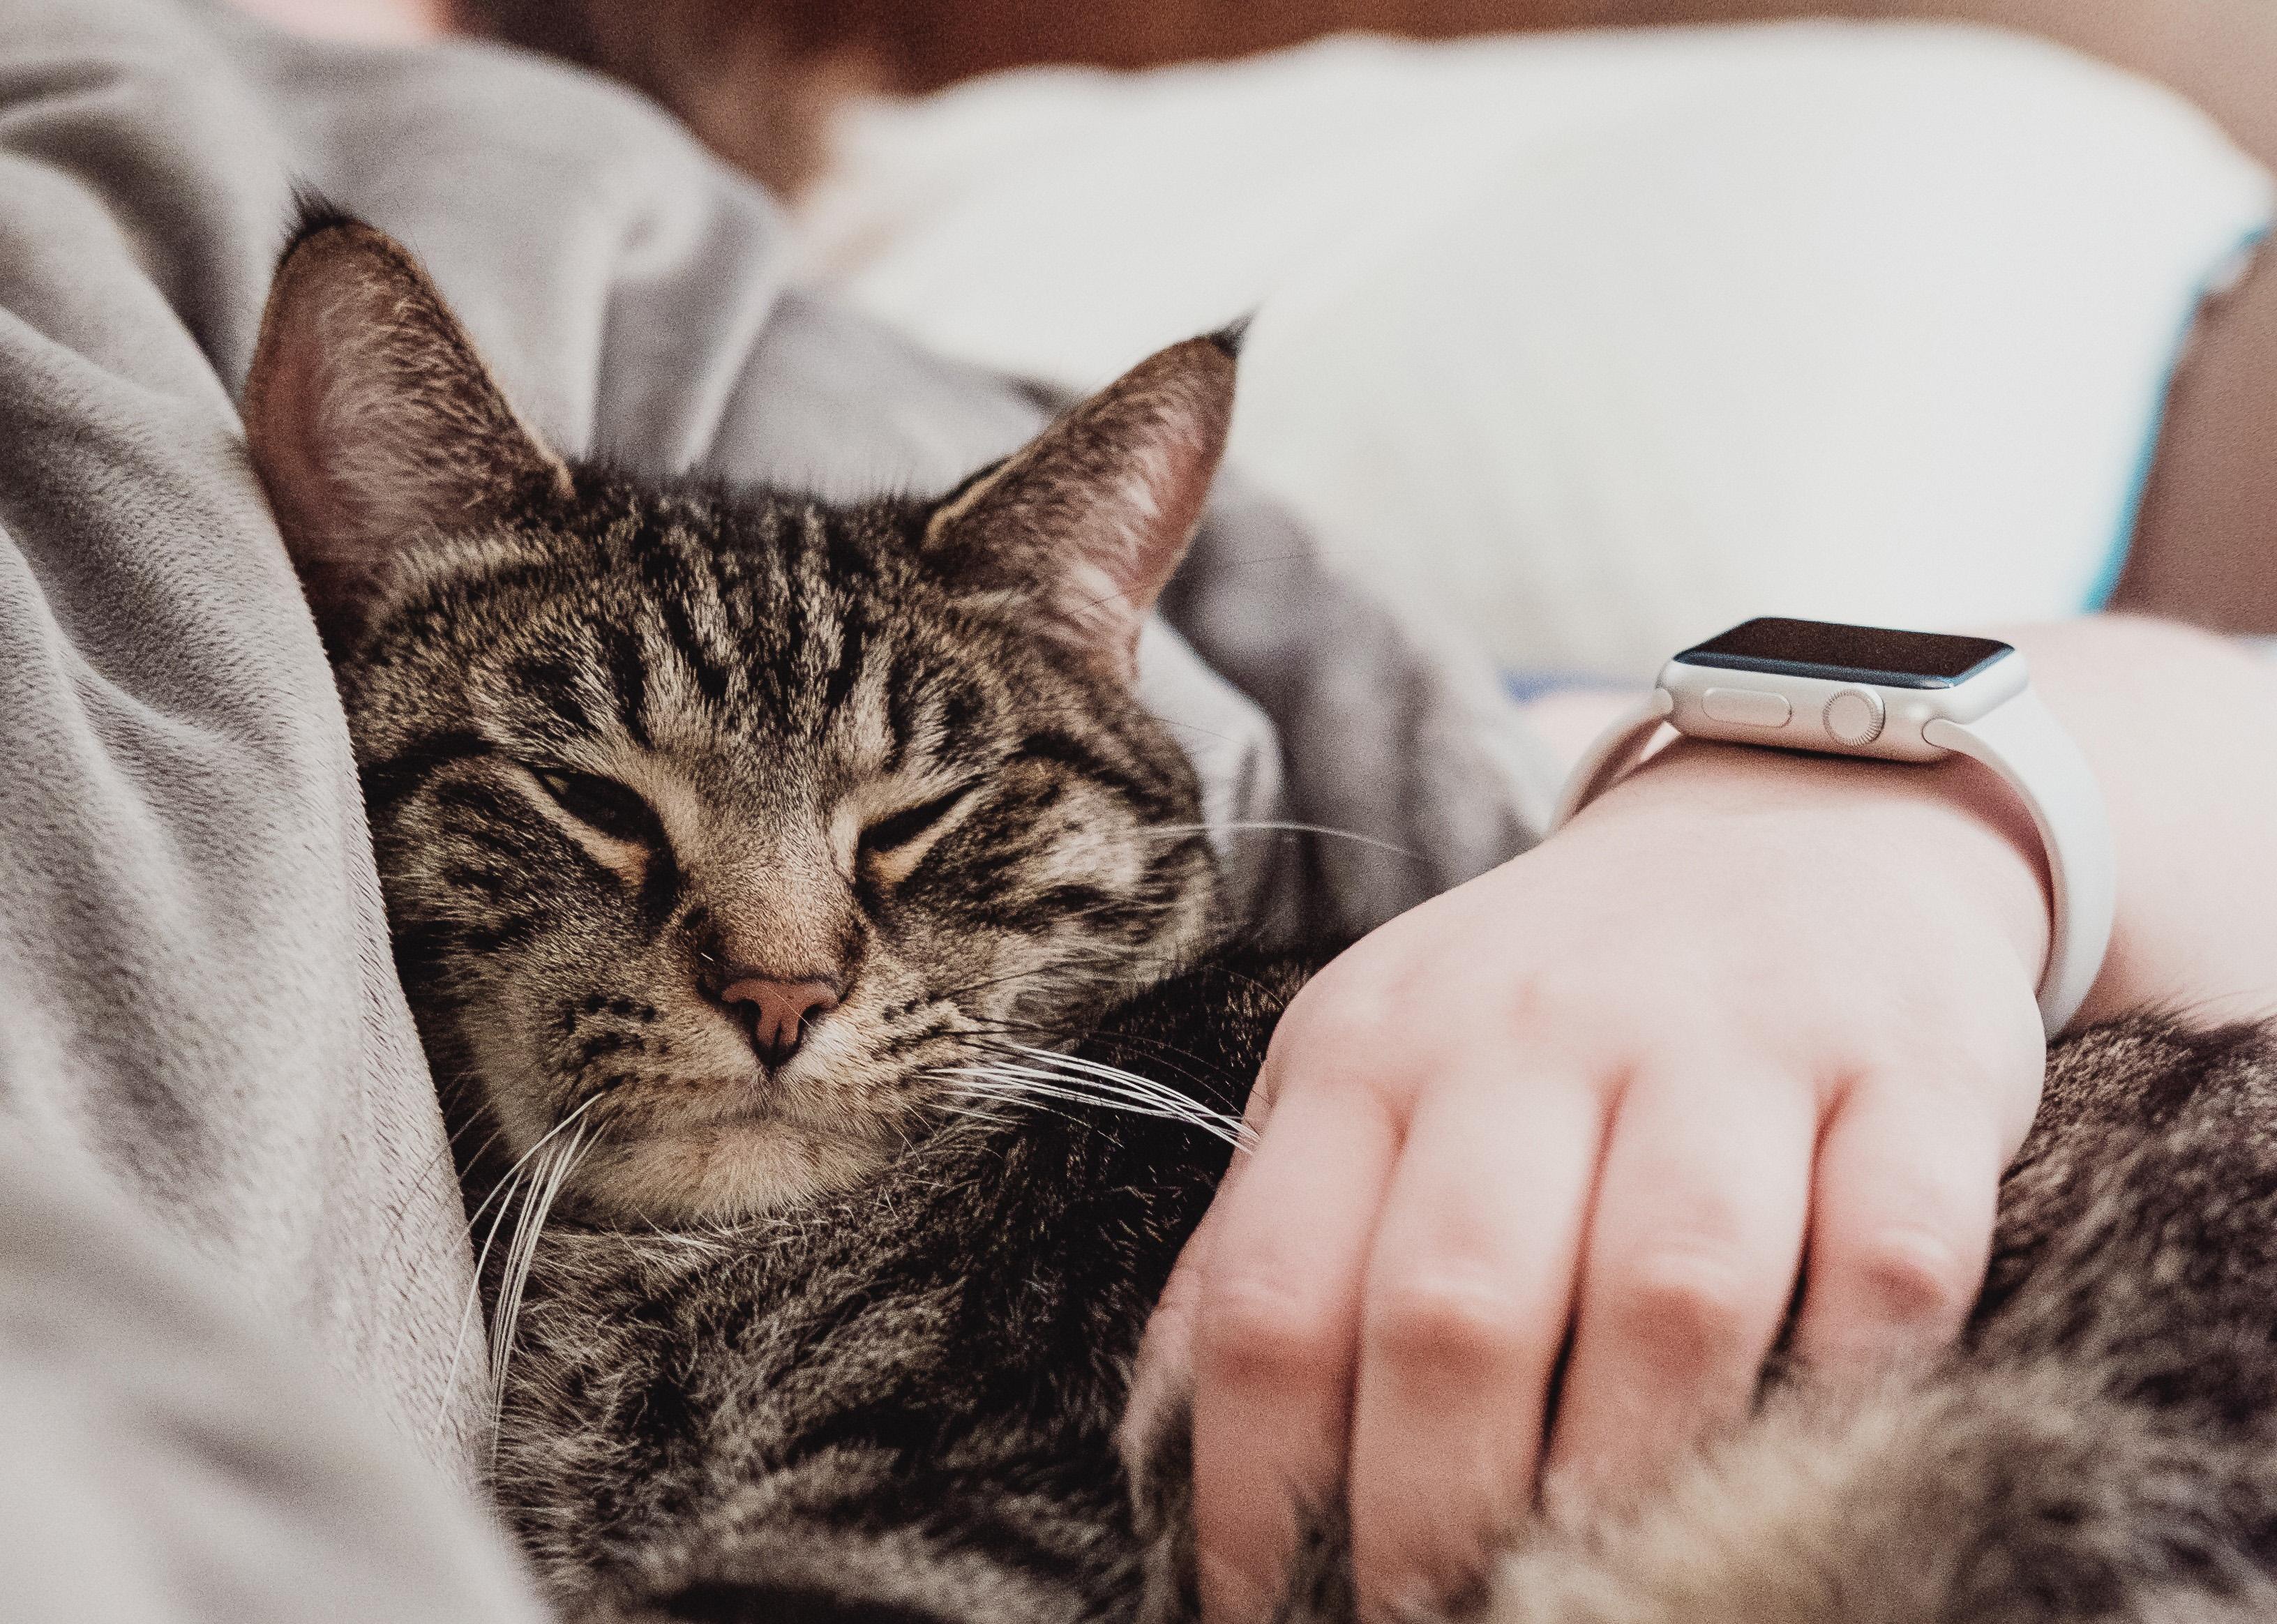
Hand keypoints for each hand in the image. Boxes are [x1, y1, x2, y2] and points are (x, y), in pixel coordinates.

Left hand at [1128, 737, 2051, 1622]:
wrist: (1794, 813)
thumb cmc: (1552, 996)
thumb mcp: (1373, 1068)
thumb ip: (1275, 1236)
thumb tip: (1166, 1445)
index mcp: (1372, 1049)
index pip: (1274, 1293)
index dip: (1253, 1488)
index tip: (1263, 1604)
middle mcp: (1534, 1031)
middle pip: (1455, 1311)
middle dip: (1434, 1515)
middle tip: (1435, 1618)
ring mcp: (1729, 1042)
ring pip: (1669, 1296)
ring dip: (1632, 1482)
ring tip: (1605, 1584)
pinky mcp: (1909, 1068)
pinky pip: (1887, 1261)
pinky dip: (1853, 1386)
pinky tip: (1809, 1454)